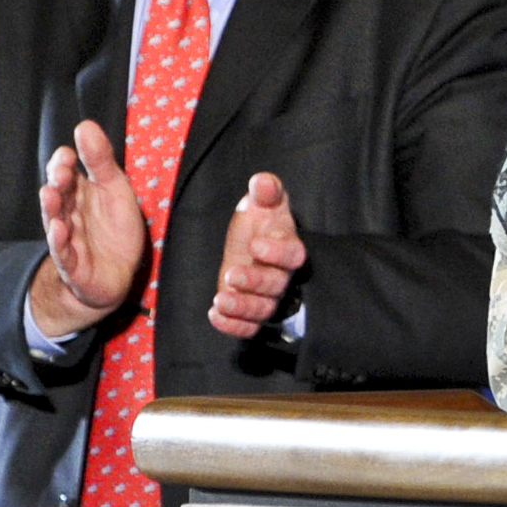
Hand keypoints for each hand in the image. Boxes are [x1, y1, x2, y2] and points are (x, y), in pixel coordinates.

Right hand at [28, 120, 146, 338]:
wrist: (118, 275)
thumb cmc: (113, 229)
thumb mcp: (114, 187)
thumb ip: (100, 159)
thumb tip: (85, 124)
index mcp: (77, 193)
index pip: (63, 172)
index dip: (62, 163)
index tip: (67, 155)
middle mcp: (68, 213)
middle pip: (58, 195)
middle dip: (57, 182)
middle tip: (61, 171)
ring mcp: (68, 239)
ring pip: (55, 221)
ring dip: (52, 209)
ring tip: (50, 194)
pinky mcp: (73, 265)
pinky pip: (63, 253)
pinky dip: (59, 242)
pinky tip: (59, 230)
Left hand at [209, 172, 306, 338]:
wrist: (252, 241)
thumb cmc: (261, 221)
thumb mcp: (262, 202)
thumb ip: (265, 192)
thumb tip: (262, 181)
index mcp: (288, 247)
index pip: (292, 254)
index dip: (277, 251)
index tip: (256, 244)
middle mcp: (281, 276)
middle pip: (275, 285)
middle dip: (254, 281)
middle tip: (231, 274)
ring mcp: (267, 297)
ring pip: (263, 309)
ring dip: (242, 307)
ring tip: (220, 300)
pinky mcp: (251, 311)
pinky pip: (249, 326)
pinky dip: (233, 326)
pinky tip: (215, 316)